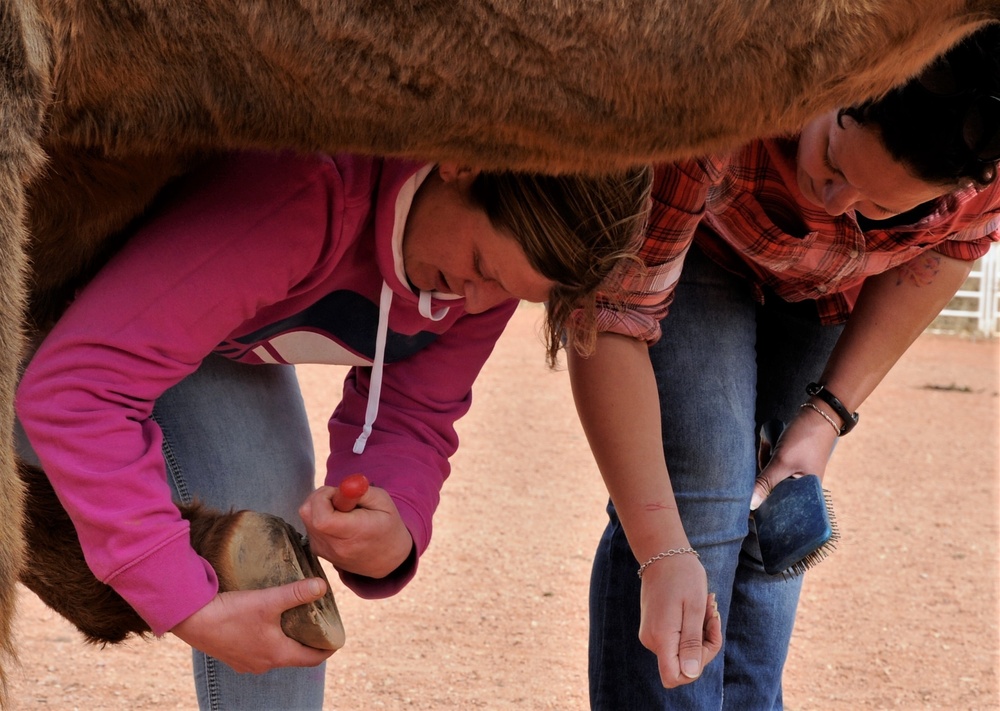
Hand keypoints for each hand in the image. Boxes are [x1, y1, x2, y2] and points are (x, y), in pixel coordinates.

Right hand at [171, 579, 333, 672]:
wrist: (192, 620)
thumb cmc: (231, 613)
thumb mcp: (268, 600)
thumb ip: (296, 593)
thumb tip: (322, 586)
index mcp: (277, 655)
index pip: (312, 659)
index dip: (327, 649)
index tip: (335, 638)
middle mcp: (263, 664)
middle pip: (294, 656)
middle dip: (306, 642)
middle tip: (315, 623)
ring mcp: (245, 662)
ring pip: (274, 653)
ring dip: (285, 640)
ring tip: (291, 619)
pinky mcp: (231, 655)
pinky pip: (256, 650)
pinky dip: (266, 639)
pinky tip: (263, 622)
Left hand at [298, 483, 412, 577]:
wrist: (386, 559)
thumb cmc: (387, 527)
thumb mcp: (383, 502)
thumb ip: (360, 491)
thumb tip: (343, 485)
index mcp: (353, 534)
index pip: (321, 517)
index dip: (324, 497)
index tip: (339, 494)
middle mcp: (334, 546)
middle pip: (308, 513)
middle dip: (320, 497)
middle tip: (341, 499)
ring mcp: (323, 550)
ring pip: (307, 517)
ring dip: (320, 506)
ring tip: (343, 512)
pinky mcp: (317, 550)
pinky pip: (309, 525)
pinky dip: (320, 516)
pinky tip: (338, 521)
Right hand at [637, 552, 722, 687]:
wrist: (663, 554)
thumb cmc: (683, 577)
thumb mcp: (695, 608)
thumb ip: (691, 642)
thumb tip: (690, 674)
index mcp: (661, 637)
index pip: (674, 677)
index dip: (695, 667)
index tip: (704, 639)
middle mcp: (652, 640)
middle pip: (683, 664)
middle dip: (704, 645)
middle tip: (713, 614)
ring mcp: (652, 635)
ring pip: (682, 651)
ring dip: (700, 634)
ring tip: (707, 607)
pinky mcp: (655, 628)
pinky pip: (677, 640)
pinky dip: (692, 628)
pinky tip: (698, 608)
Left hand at [750, 408, 837, 509]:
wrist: (819, 414)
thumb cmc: (804, 439)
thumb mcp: (782, 461)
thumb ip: (766, 483)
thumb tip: (751, 504)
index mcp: (807, 494)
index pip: (780, 507)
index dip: (764, 502)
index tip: (748, 497)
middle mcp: (801, 487)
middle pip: (771, 490)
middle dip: (764, 474)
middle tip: (770, 455)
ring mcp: (794, 475)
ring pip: (768, 476)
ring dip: (765, 461)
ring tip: (772, 446)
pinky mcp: (789, 464)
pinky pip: (771, 465)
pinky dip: (768, 455)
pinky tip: (771, 443)